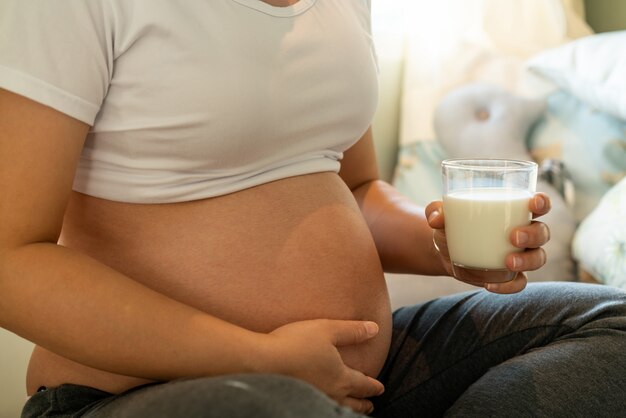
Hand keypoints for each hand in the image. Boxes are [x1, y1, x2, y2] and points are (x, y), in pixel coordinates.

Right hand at [259, 319, 383, 413]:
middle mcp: (330, 393)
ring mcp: (314, 399)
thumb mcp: (328, 329)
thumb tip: (375, 328)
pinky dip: (328, 410)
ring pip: (337, 409)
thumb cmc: (296, 343)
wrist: (263, 362)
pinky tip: (322, 404)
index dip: (373, 386)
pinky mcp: (298, 400)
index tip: (380, 389)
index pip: (363, 385)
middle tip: (369, 406)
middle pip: (352, 403)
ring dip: (347, 410)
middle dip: (363, 405)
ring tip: (349, 411)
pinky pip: (319, 408)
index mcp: (341, 378)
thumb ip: (352, 330)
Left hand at [425, 192, 551, 293]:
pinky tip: (490, 285)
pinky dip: (509, 286)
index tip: (534, 202)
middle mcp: (524, 233)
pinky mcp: (510, 276)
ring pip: (538, 258)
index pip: (538, 204)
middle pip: (542, 233)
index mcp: (514, 211)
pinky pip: (519, 283)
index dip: (543, 202)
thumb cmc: (451, 224)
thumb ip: (436, 210)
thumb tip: (435, 217)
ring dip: (527, 261)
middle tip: (513, 237)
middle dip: (533, 235)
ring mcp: (520, 256)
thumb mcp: (442, 215)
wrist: (445, 251)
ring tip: (507, 262)